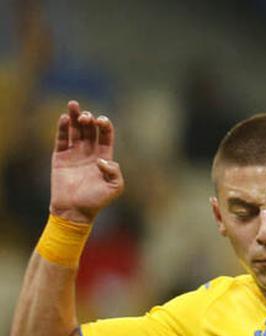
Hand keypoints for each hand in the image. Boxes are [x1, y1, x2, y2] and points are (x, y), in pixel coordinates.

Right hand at [50, 100, 123, 223]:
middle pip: (89, 130)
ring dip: (74, 117)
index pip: (105, 136)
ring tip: (74, 105)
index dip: (104, 126)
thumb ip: (115, 172)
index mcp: (104, 158)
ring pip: (74, 130)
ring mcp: (74, 153)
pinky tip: (64, 118)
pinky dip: (62, 128)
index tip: (101, 120)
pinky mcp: (60, 156)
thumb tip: (102, 160)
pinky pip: (61, 139)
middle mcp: (90, 153)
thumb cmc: (97, 201)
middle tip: (87, 117)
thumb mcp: (115, 188)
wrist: (74, 211)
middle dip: (89, 119)